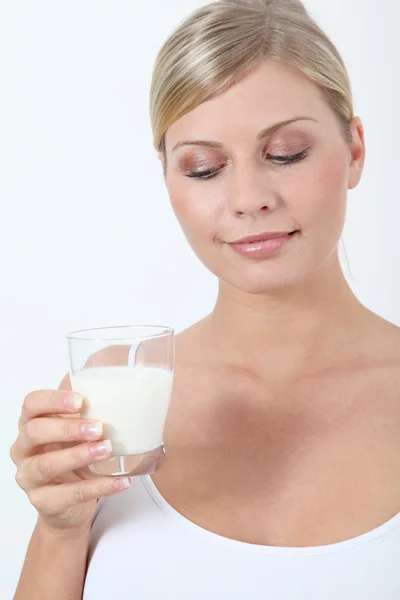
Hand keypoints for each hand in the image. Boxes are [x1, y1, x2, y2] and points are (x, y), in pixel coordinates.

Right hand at [10, 389, 130, 535]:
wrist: (69, 504)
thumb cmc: (71, 456)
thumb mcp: (76, 433)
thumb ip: (87, 414)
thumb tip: (120, 393)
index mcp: (30, 425)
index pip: (31, 404)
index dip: (53, 400)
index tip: (81, 401)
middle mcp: (23, 450)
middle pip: (34, 432)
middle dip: (67, 428)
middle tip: (98, 428)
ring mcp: (29, 478)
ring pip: (46, 464)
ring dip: (79, 455)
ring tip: (107, 450)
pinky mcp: (44, 502)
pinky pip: (70, 494)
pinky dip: (98, 487)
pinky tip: (121, 482)